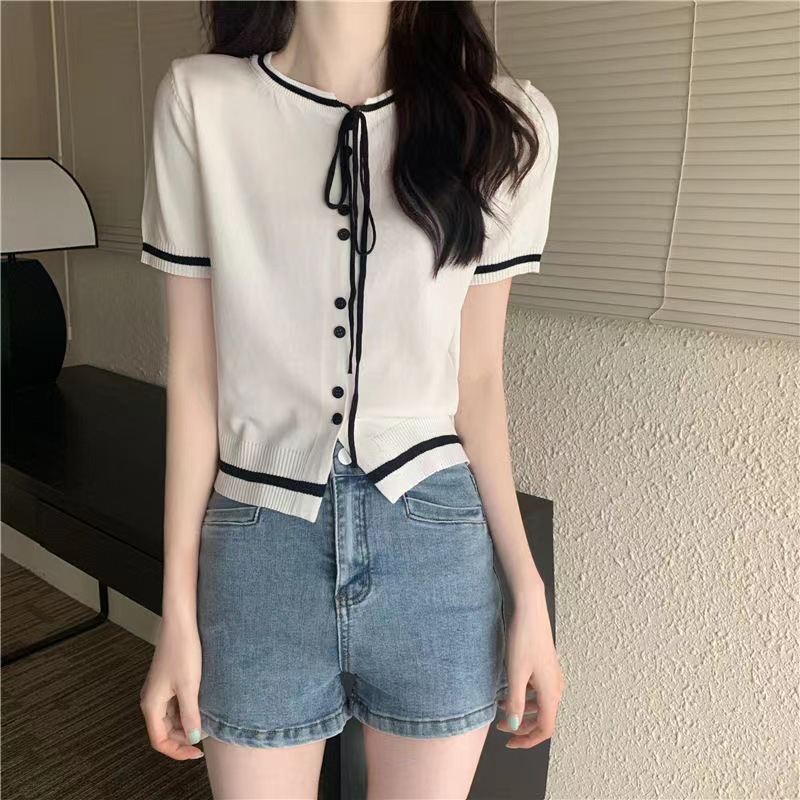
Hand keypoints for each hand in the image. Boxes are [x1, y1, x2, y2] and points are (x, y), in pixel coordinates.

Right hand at [139, 616, 205, 759]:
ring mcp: (159, 690)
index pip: (159, 740)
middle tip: (205, 738)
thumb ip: (190, 715)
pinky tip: (201, 707)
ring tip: (205, 723)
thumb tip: (194, 738)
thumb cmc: (182, 650)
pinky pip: (174, 705)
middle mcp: (151, 699)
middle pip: (164, 731)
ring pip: (170, 718)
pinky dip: (186, 711)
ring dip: (185, 724)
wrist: (181, 623)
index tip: (197, 753)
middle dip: (183, 738)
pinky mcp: (167, 681)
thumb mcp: (189, 686)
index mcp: (151, 704)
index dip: (177, 751)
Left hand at [496, 586, 563, 748]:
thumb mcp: (515, 673)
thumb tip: (514, 726)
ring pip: (540, 703)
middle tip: (500, 726)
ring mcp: (553, 674)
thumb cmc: (523, 638)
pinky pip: (538, 689)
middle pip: (543, 718)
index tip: (510, 743)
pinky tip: (510, 688)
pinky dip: (525, 695)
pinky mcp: (546, 665)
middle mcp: (556, 686)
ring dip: (523, 709)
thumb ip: (515, 701)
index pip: (545, 728)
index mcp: (551, 692)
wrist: (530, 609)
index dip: (528, 740)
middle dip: (522, 725)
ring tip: (500, 705)